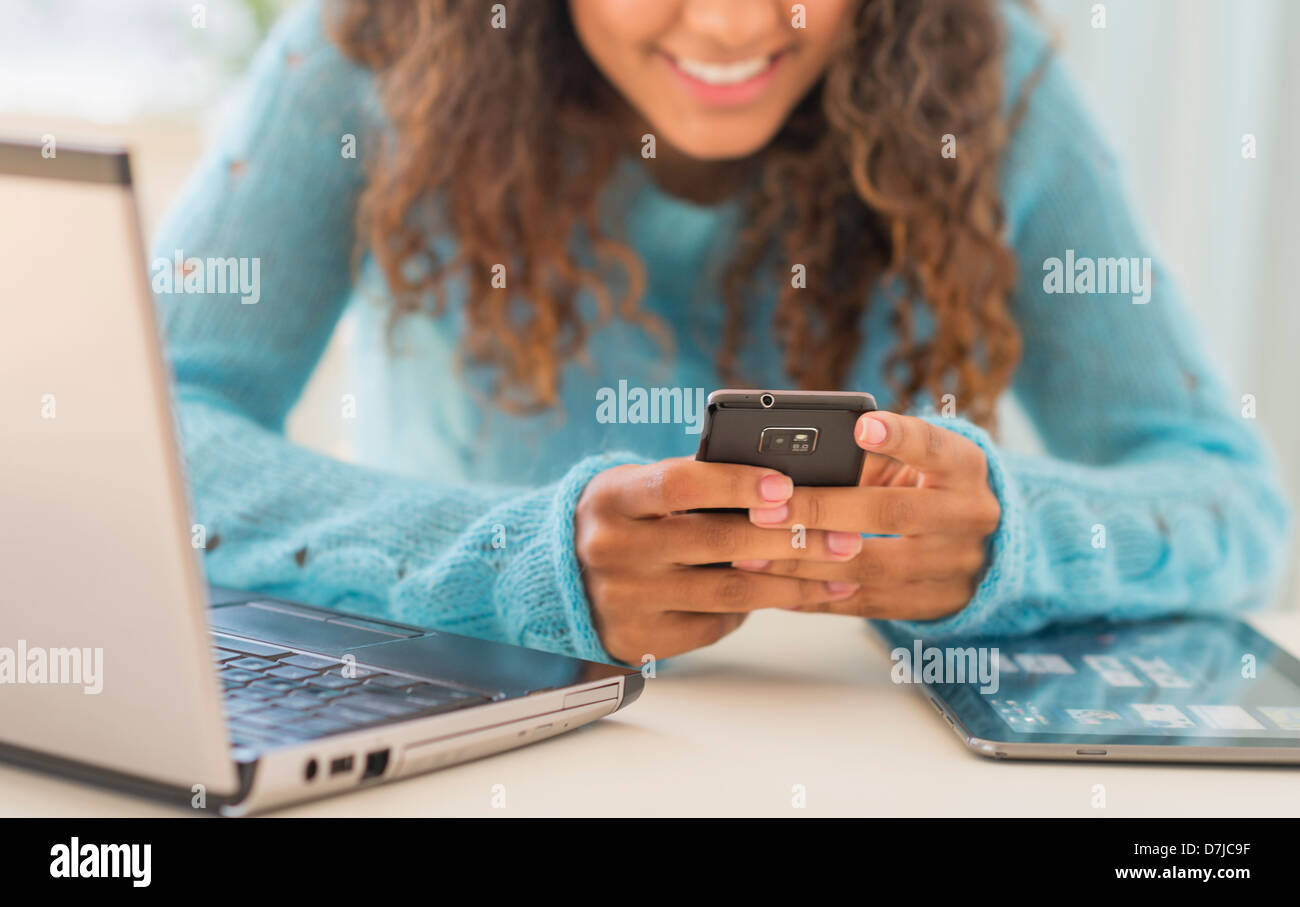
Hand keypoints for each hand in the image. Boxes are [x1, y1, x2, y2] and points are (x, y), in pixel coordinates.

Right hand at [575, 458, 865, 661]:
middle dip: (791, 538)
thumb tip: (784, 487)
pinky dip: (753, 607)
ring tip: (839, 575)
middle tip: (845, 537)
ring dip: (793, 584)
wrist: (562, 576)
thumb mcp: (640, 487)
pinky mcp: (641, 640)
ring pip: (728, 592)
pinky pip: (714, 623)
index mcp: (612, 498)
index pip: (680, 485)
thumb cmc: (625, 517)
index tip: (786, 485)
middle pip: (716, 542)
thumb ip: (696, 483)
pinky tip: (783, 594)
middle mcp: (613, 550)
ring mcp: (626, 600)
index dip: (735, 483)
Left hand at [734, 412, 1000, 621]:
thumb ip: (864, 458)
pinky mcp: (934, 605)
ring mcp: (955, 566)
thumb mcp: (915, 463)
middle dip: (819, 510)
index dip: (898, 437)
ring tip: (752, 554)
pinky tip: (775, 588)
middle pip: (889, 512)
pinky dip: (817, 596)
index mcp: (964, 467)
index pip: (933, 446)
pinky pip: (866, 604)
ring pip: (871, 567)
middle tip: (762, 510)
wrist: (987, 550)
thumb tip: (783, 464)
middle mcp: (968, 516)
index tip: (860, 425)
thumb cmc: (927, 488)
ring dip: (804, 561)